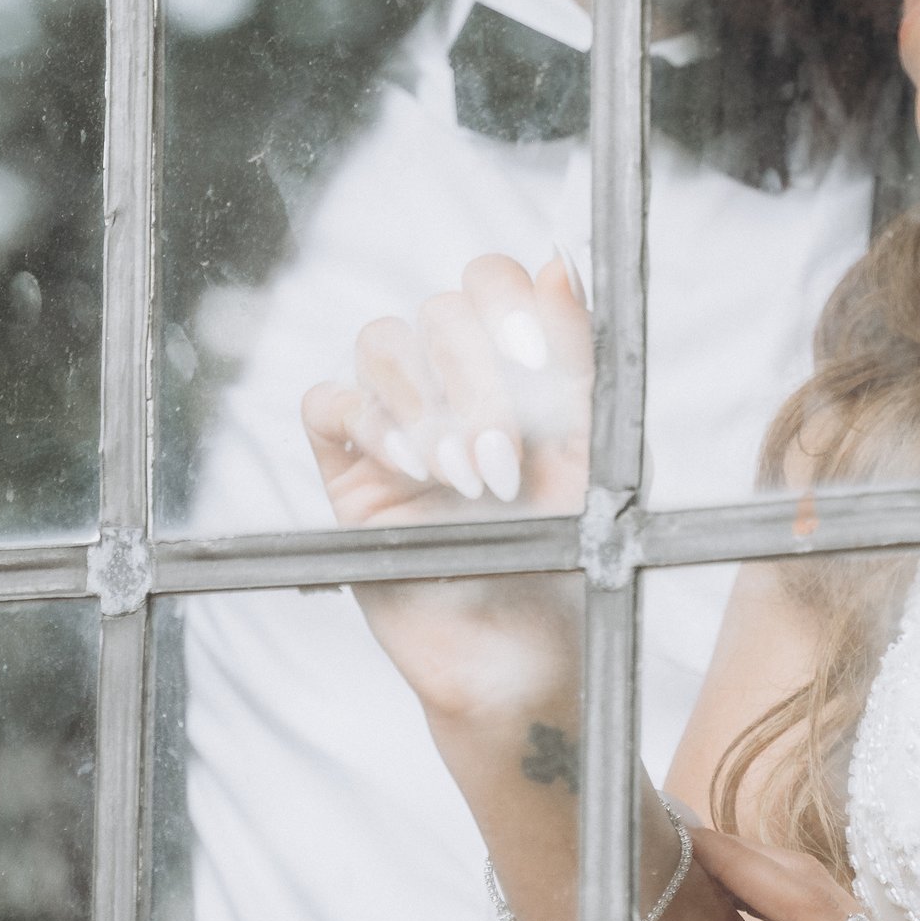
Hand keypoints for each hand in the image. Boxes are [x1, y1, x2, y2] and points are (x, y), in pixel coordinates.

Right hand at [302, 252, 592, 723]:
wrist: (525, 659)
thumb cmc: (566, 558)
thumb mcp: (592, 458)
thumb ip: (581, 359)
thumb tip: (560, 261)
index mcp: (517, 367)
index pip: (494, 282)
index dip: (511, 306)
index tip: (538, 364)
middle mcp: (454, 383)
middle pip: (438, 309)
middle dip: (476, 378)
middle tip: (504, 457)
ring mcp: (397, 422)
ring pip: (381, 342)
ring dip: (427, 403)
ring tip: (466, 478)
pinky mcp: (349, 471)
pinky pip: (327, 404)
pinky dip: (368, 420)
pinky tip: (411, 468)